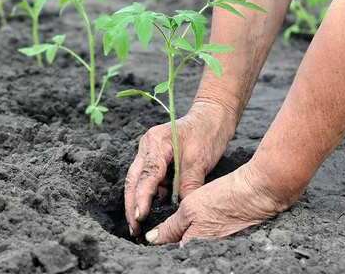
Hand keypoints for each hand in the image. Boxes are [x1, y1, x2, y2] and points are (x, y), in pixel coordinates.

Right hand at [125, 101, 236, 235]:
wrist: (213, 116)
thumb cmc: (207, 133)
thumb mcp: (199, 161)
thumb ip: (188, 185)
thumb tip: (182, 211)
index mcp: (155, 142)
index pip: (146, 175)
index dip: (141, 198)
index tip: (140, 217)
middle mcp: (146, 147)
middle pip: (133, 180)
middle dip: (132, 205)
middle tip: (134, 228)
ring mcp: (149, 152)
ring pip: (138, 181)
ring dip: (137, 202)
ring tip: (139, 225)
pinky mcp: (155, 159)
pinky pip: (149, 180)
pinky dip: (149, 195)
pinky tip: (151, 211)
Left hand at [145, 163, 294, 244]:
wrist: (258, 193)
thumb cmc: (223, 198)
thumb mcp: (190, 209)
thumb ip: (171, 227)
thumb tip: (152, 239)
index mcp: (194, 246)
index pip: (169, 250)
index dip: (160, 242)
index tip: (151, 233)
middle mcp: (206, 251)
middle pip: (182, 248)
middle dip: (171, 241)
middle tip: (166, 227)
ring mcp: (218, 247)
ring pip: (194, 243)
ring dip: (185, 236)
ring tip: (184, 223)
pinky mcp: (227, 240)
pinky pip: (207, 240)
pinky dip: (199, 232)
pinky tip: (200, 221)